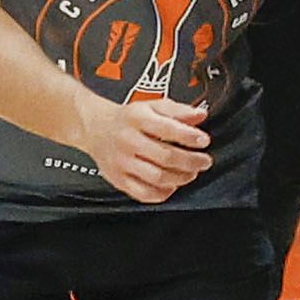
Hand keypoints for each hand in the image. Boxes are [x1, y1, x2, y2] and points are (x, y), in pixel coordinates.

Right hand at [74, 77, 213, 204]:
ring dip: (180, 178)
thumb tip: (200, 115)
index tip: (204, 141)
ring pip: (156, 177)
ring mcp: (121, 162)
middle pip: (165, 156)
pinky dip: (162, 193)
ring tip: (191, 173)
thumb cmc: (128, 118)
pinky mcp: (117, 179)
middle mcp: (128, 142)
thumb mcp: (152, 106)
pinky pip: (142, 193)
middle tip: (204, 161)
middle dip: (191, 161)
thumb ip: (179, 110)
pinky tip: (172, 185)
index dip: (190, 137)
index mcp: (137, 120)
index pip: (168, 129)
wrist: (95, 127)